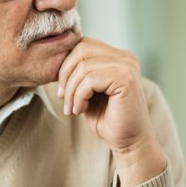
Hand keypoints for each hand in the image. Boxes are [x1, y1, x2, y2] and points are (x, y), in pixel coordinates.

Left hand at [56, 38, 165, 185]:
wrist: (129, 142)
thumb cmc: (108, 119)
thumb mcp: (88, 91)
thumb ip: (79, 73)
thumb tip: (55, 59)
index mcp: (118, 57)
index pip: (83, 44)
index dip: (66, 64)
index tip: (62, 89)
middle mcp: (126, 57)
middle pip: (81, 49)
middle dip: (65, 74)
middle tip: (63, 98)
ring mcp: (128, 66)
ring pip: (83, 66)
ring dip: (71, 90)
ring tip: (72, 108)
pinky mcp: (126, 79)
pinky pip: (90, 80)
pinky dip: (79, 97)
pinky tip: (80, 110)